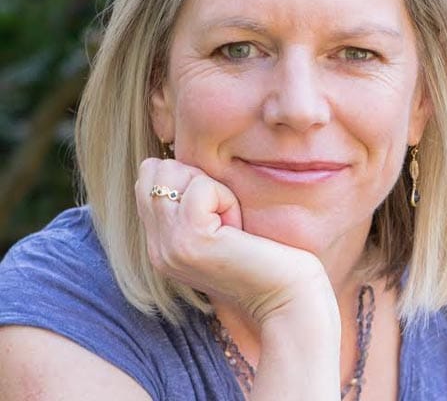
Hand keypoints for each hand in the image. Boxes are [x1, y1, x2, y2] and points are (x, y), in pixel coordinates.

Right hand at [135, 158, 335, 324]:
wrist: (287, 300)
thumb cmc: (265, 257)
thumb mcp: (218, 227)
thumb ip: (191, 202)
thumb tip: (172, 160)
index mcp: (160, 243)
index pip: (147, 179)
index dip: (186, 178)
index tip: (216, 210)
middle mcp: (157, 247)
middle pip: (154, 171)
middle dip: (196, 178)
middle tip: (225, 216)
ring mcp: (168, 246)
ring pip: (172, 174)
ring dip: (212, 188)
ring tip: (231, 222)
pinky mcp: (190, 240)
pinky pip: (201, 188)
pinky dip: (226, 199)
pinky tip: (238, 227)